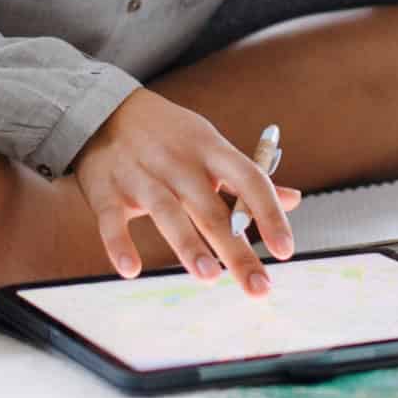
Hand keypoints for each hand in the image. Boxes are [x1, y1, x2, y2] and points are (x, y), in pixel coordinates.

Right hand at [73, 90, 300, 294]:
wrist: (103, 109)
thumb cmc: (170, 136)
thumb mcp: (210, 146)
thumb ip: (247, 178)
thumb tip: (294, 200)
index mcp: (210, 149)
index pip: (249, 180)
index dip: (269, 214)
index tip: (286, 251)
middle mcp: (178, 162)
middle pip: (212, 210)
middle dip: (237, 251)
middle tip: (258, 288)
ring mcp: (140, 175)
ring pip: (167, 212)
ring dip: (188, 245)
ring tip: (209, 277)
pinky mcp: (105, 189)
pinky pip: (111, 220)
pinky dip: (119, 245)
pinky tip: (131, 271)